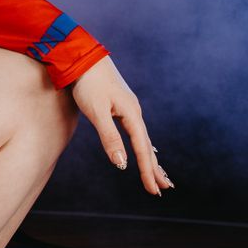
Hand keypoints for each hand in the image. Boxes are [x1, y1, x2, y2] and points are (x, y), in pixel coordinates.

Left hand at [70, 56, 173, 197]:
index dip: (147, 171)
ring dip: (152, 159)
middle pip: (148, 147)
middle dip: (155, 169)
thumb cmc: (87, 83)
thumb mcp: (96, 112)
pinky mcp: (121, 106)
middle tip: (164, 189)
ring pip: (143, 140)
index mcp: (131, 115)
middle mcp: (134, 112)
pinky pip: (137, 132)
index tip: (154, 191)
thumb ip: (109, 138)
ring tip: (161, 175)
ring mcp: (129, 109)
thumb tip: (122, 164)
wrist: (83, 57)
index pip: (142, 150)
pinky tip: (147, 148)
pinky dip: (144, 145)